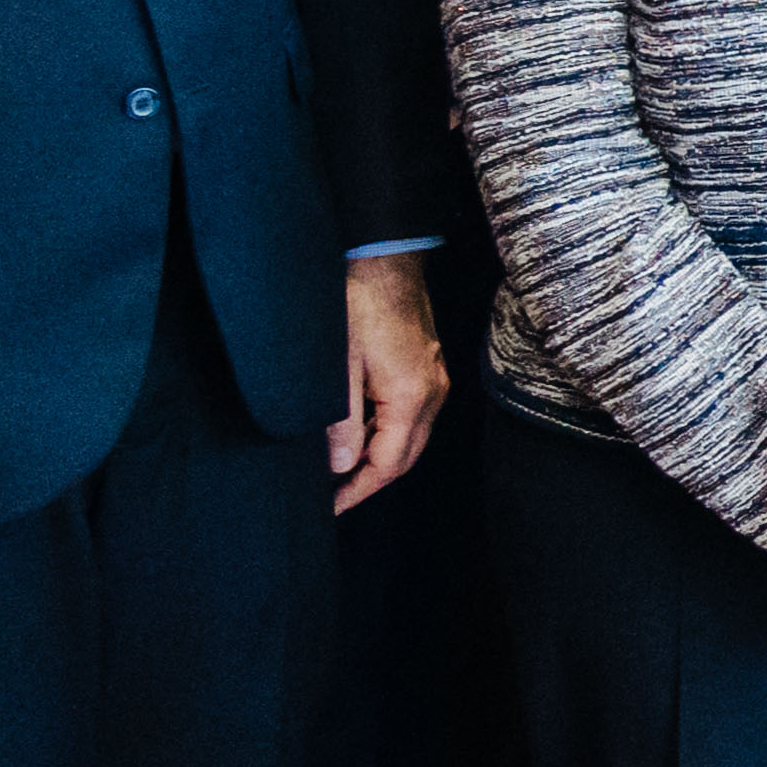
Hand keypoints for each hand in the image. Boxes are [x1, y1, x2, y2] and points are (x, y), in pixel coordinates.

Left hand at [329, 252, 445, 511]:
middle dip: (371, 481)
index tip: (330, 506)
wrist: (387, 260)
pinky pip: (414, 417)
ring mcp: (436, 381)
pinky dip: (389, 435)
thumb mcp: (339, 367)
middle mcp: (433, 394)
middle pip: (407, 458)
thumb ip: (342, 421)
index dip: (358, 490)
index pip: (388, 464)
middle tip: (334, 497)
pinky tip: (361, 433)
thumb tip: (341, 465)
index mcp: (411, 398)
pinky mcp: (429, 369)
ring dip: (380, 458)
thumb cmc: (358, 305)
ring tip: (342, 469)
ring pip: (412, 438)